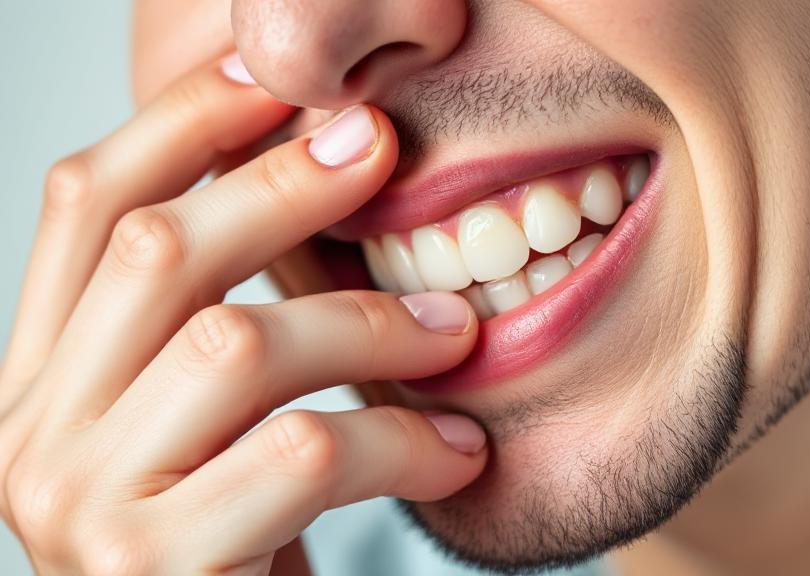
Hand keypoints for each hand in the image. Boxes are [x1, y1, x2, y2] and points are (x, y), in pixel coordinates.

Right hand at [0, 55, 486, 574]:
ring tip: (459, 331)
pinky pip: (302, 452)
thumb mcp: (202, 426)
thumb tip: (313, 175)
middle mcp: (31, 434)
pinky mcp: (155, 568)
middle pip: (159, 249)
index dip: (182, 122)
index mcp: (38, 380)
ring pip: (237, 343)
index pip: (88, 205)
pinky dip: (401, 438)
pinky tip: (456, 449)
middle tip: (383, 149)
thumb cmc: (233, 548)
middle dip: (285, 186)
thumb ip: (212, 325)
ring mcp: (80, 504)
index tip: (279, 83)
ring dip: (371, 324)